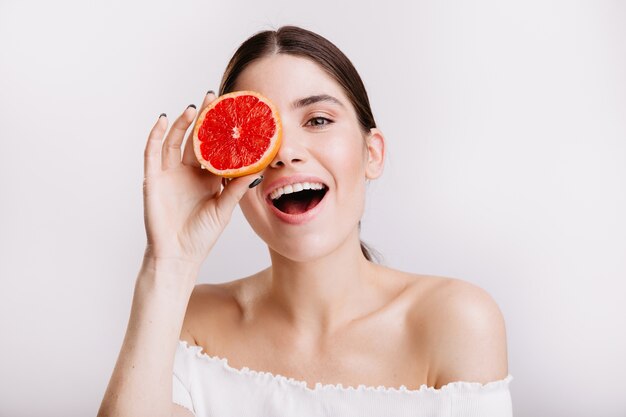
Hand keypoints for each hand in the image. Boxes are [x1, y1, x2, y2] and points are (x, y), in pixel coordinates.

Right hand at [142, 92, 260, 266]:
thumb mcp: (224, 209)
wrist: (178, 255)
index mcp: (208, 178)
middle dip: (204, 118)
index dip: (222, 130)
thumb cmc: (202, 236)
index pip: (215, 147)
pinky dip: (156, 135)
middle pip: (196, 138)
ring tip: (194, 108)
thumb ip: (237, 188)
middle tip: (214, 98)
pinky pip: (152, 152)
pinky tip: (165, 120)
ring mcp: (170, 174)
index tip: (233, 113)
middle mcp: (189, 172)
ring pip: (175, 141)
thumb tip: (258, 169)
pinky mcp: (153, 179)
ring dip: (183, 123)